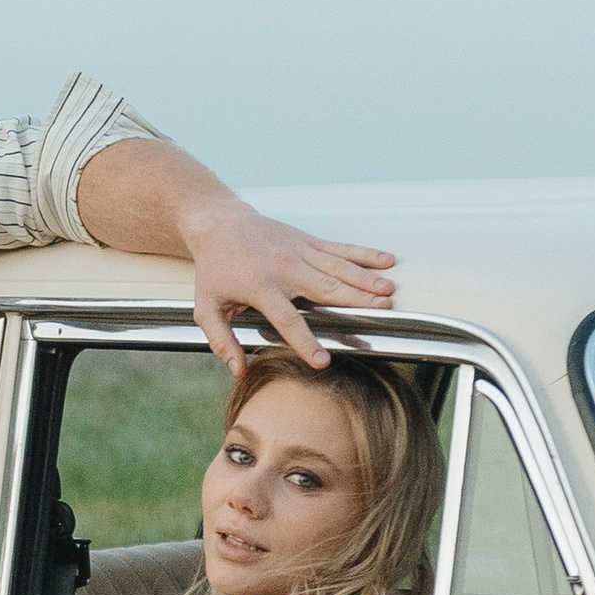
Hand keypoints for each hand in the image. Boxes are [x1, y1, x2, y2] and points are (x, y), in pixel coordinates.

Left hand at [178, 194, 395, 372]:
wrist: (219, 224)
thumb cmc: (214, 268)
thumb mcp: (206, 308)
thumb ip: (221, 340)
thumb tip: (237, 369)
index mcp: (261, 287)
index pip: (287, 319)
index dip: (305, 341)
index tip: (322, 360)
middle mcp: (284, 268)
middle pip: (324, 288)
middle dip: (353, 300)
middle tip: (381, 310)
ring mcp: (299, 252)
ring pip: (338, 267)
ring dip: (365, 279)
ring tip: (388, 291)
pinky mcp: (307, 241)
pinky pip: (340, 248)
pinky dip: (364, 254)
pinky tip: (386, 260)